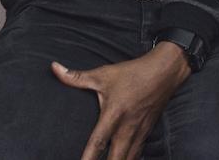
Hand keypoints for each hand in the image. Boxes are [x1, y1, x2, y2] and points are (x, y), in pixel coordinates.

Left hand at [52, 45, 190, 159]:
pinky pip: (137, 155)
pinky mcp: (147, 133)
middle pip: (116, 158)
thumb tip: (54, 68)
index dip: (89, 158)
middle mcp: (127, 128)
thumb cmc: (132, 73)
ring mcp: (139, 132)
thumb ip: (76, 77)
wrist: (164, 72)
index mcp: (114, 114)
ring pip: (129, 159)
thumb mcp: (103, 74)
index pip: (98, 142)